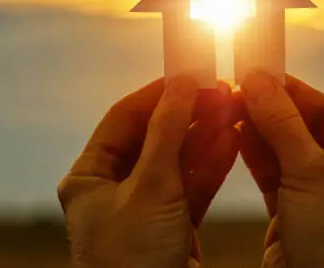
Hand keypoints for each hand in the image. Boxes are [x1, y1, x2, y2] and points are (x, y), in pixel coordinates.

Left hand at [57, 77, 238, 267]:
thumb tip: (182, 84)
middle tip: (221, 92)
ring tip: (233, 109)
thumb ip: (167, 132)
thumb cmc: (132, 259)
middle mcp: (114, 190)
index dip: (157, 94)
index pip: (123, 119)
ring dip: (205, 136)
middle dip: (189, 115)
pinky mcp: (171, 226)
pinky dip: (212, 165)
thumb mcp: (149, 187)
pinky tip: (232, 141)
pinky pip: (192, 186)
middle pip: (155, 138)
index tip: (188, 74)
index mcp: (89, 178)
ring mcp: (144, 208)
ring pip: (178, 161)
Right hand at [238, 73, 323, 267]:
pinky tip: (234, 136)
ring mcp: (320, 202)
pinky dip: (253, 156)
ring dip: (258, 130)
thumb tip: (258, 78)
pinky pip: (271, 179)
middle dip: (272, 110)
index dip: (296, 92)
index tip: (262, 72)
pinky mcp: (292, 221)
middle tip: (238, 88)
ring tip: (230, 107)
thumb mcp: (313, 174)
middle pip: (305, 132)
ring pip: (285, 154)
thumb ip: (284, 123)